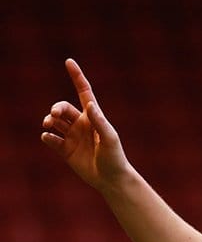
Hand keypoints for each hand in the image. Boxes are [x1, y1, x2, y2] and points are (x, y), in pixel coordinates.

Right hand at [41, 58, 129, 189]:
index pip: (83, 92)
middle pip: (63, 108)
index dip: (77, 76)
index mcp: (93, 117)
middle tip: (54, 115)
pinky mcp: (65, 150)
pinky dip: (47, 136)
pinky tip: (48, 138)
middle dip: (56, 108)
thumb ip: (100, 122)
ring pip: (54, 122)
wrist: (111, 180)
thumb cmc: (115, 158)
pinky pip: (51, 139)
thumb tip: (89, 104)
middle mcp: (81, 124)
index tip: (69, 61)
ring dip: (48, 120)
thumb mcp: (109, 139)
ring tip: (48, 124)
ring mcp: (72, 137)